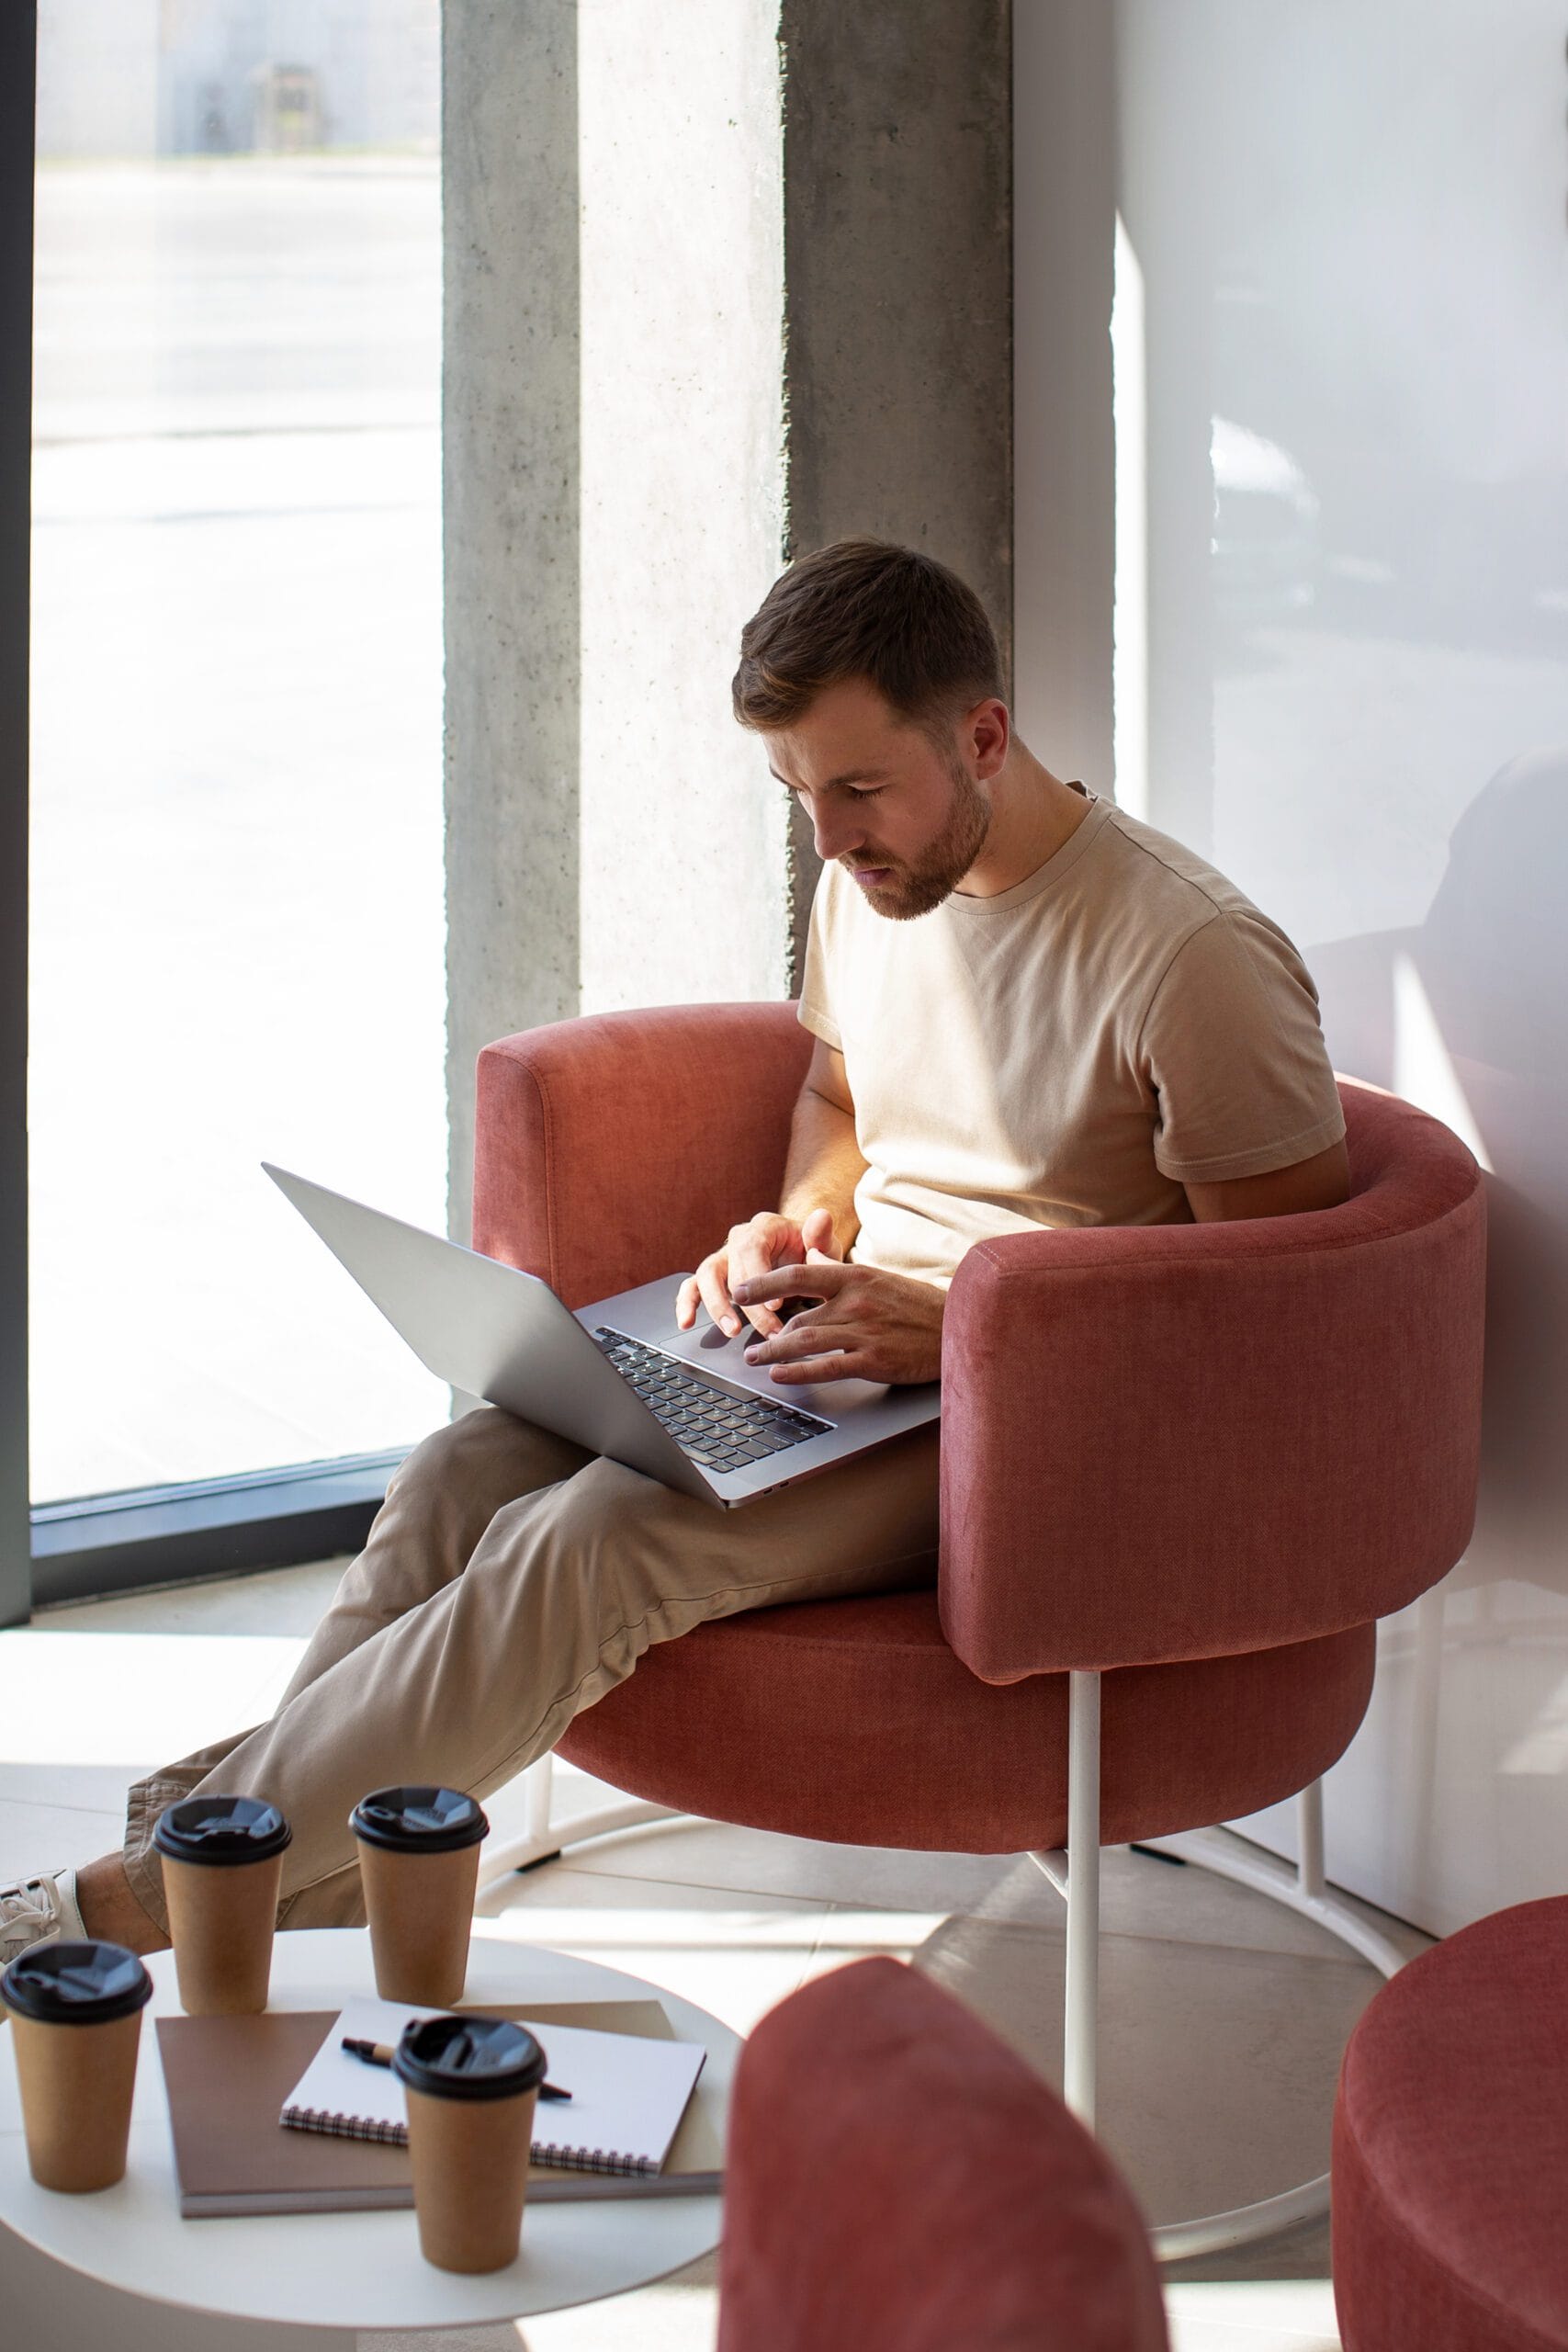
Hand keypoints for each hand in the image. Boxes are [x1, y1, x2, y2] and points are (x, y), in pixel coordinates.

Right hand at [676, 1207, 840, 1339]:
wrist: (802, 1256)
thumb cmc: (813, 1252)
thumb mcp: (823, 1246)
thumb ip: (820, 1235)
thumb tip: (822, 1216)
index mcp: (763, 1227)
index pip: (753, 1247)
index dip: (760, 1276)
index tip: (776, 1305)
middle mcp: (738, 1239)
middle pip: (733, 1268)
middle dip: (750, 1304)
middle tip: (769, 1330)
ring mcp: (724, 1258)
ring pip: (707, 1276)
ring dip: (718, 1305)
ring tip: (732, 1330)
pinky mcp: (714, 1277)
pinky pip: (693, 1286)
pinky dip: (686, 1303)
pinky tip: (686, 1323)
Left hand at [729, 1260, 944, 1385]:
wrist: (960, 1327)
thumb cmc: (916, 1304)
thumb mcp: (877, 1277)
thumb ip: (839, 1267)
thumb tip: (811, 1252)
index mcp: (856, 1277)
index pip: (800, 1275)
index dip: (764, 1282)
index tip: (740, 1290)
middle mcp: (856, 1301)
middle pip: (798, 1315)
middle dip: (766, 1330)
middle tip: (746, 1340)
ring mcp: (864, 1331)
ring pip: (806, 1341)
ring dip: (773, 1352)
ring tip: (754, 1359)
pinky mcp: (874, 1359)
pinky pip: (828, 1366)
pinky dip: (799, 1371)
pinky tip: (780, 1375)